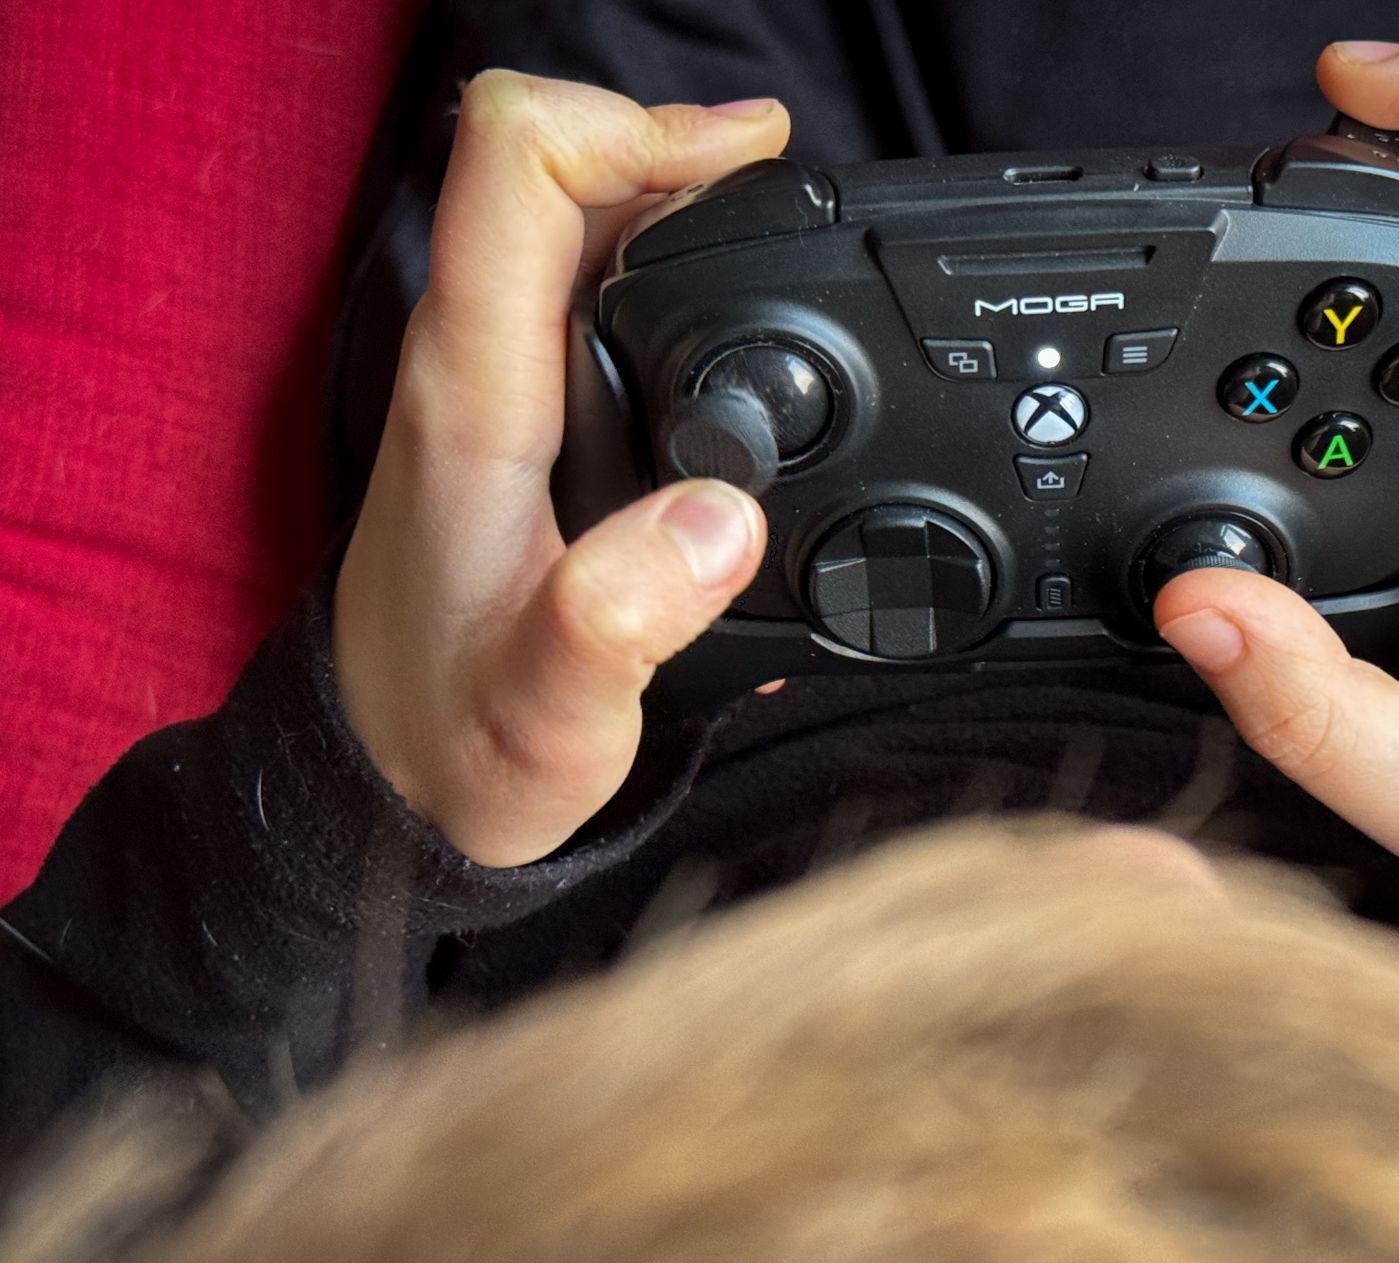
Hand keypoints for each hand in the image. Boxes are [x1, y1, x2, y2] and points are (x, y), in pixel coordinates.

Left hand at [334, 73, 789, 866]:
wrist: (393, 786)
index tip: (750, 165)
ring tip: (780, 235)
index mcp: (475, 396)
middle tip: (792, 193)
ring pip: (570, 223)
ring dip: (674, 205)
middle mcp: (470, 365)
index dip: (636, 127)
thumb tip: (720, 520)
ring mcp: (488, 383)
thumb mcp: (549, 718)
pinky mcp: (513, 414)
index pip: (517, 166)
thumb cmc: (458, 746)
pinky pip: (581, 289)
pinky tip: (730, 316)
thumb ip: (619, 623)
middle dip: (677, 154)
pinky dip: (663, 268)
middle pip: (555, 168)